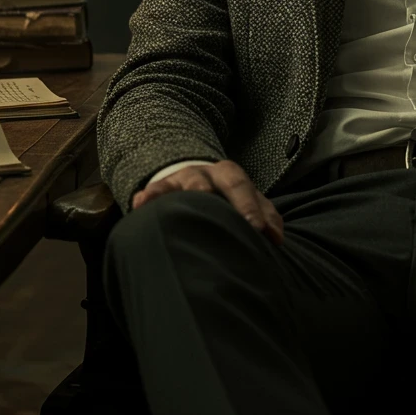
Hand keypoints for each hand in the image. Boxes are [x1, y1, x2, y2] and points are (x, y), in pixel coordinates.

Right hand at [131, 159, 284, 245]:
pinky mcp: (164, 186)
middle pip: (228, 178)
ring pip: (190, 179)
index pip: (247, 189)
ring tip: (192, 197)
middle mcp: (212, 174)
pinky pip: (156, 189)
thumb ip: (264, 218)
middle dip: (234, 198)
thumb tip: (275, 240)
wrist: (189, 182)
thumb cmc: (221, 202)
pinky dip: (149, 196)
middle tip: (238, 219)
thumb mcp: (243, 204)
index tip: (259, 230)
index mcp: (233, 178)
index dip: (253, 208)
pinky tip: (140, 204)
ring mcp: (186, 178)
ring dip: (191, 189)